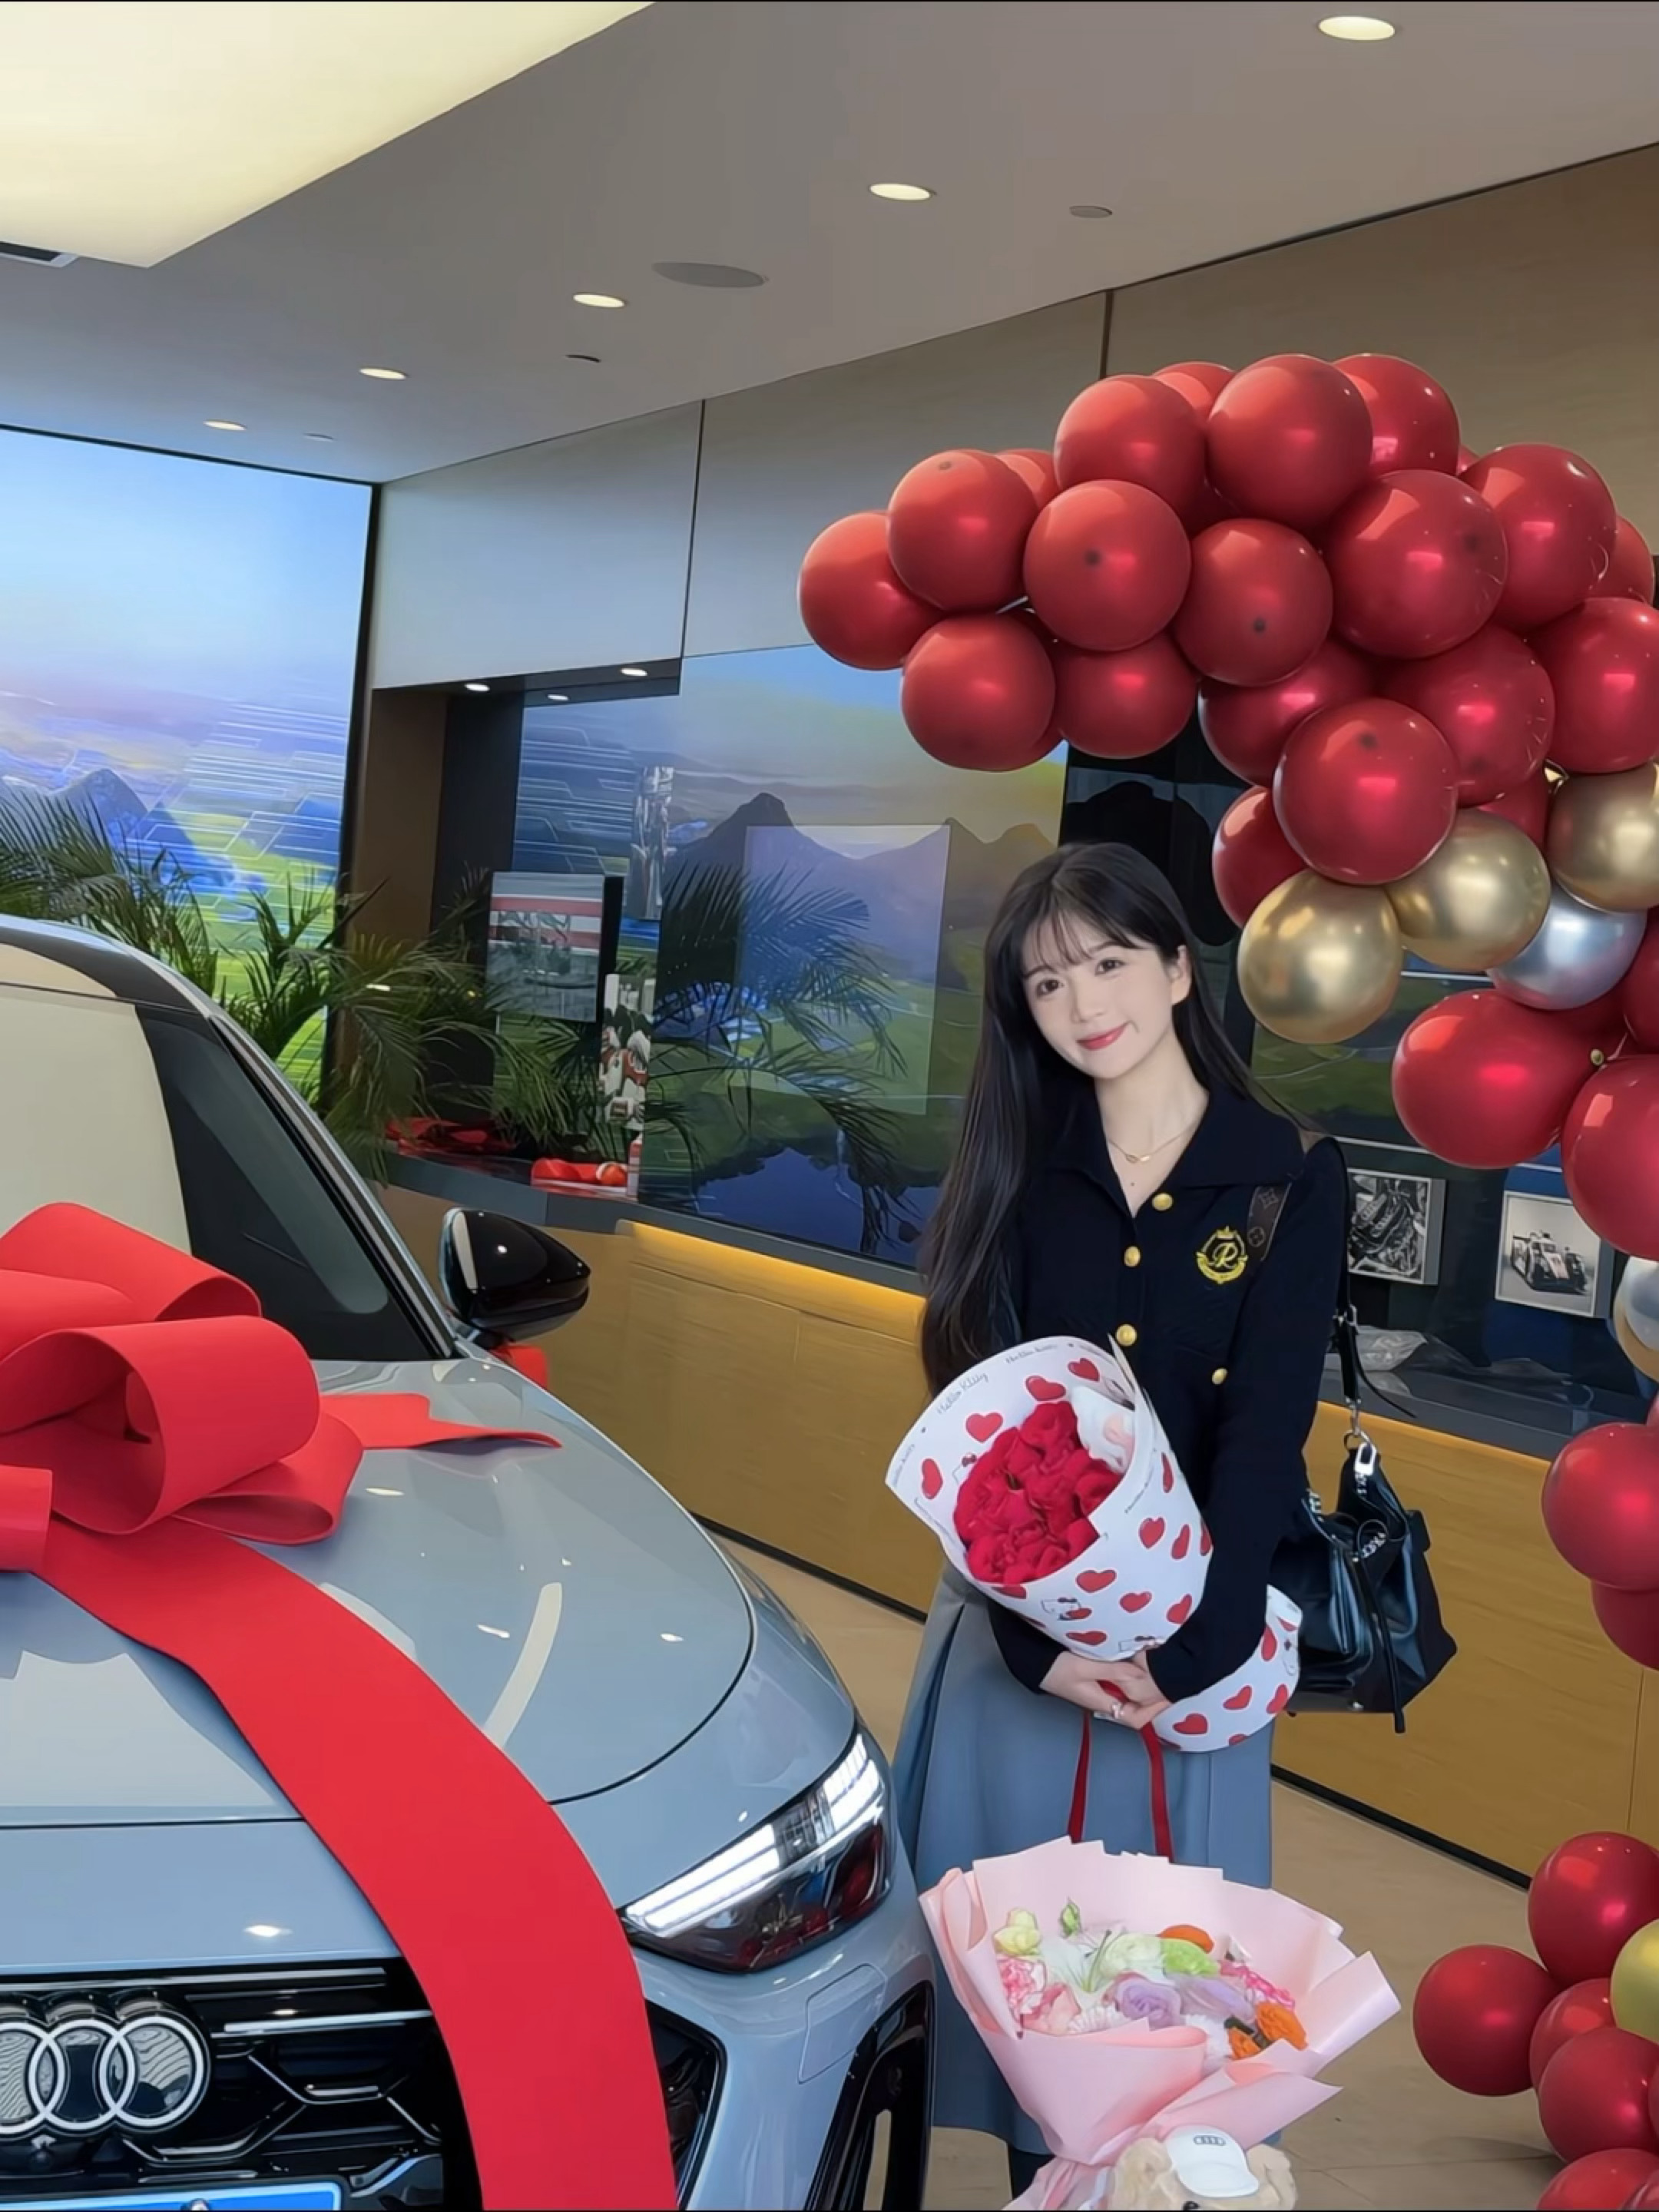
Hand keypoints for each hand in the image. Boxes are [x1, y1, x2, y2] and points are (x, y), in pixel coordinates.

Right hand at [1041, 1650, 1171, 1729]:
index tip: (1168, 1694)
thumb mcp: (1085, 1667)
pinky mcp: (1092, 1678)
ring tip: (1154, 1666)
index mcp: (1102, 1703)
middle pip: (1134, 1706)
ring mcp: (1097, 1689)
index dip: (1154, 1710)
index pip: (1135, 1718)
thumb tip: (1142, 1675)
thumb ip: (1114, 1670)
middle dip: (1151, 1695)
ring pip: (1127, 1693)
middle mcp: (1102, 1700)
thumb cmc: (1055, 1666)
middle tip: (1166, 1676)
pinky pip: (1118, 1681)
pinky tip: (1133, 1658)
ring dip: (1141, 1683)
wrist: (1032, 1661)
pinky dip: (1128, 1673)